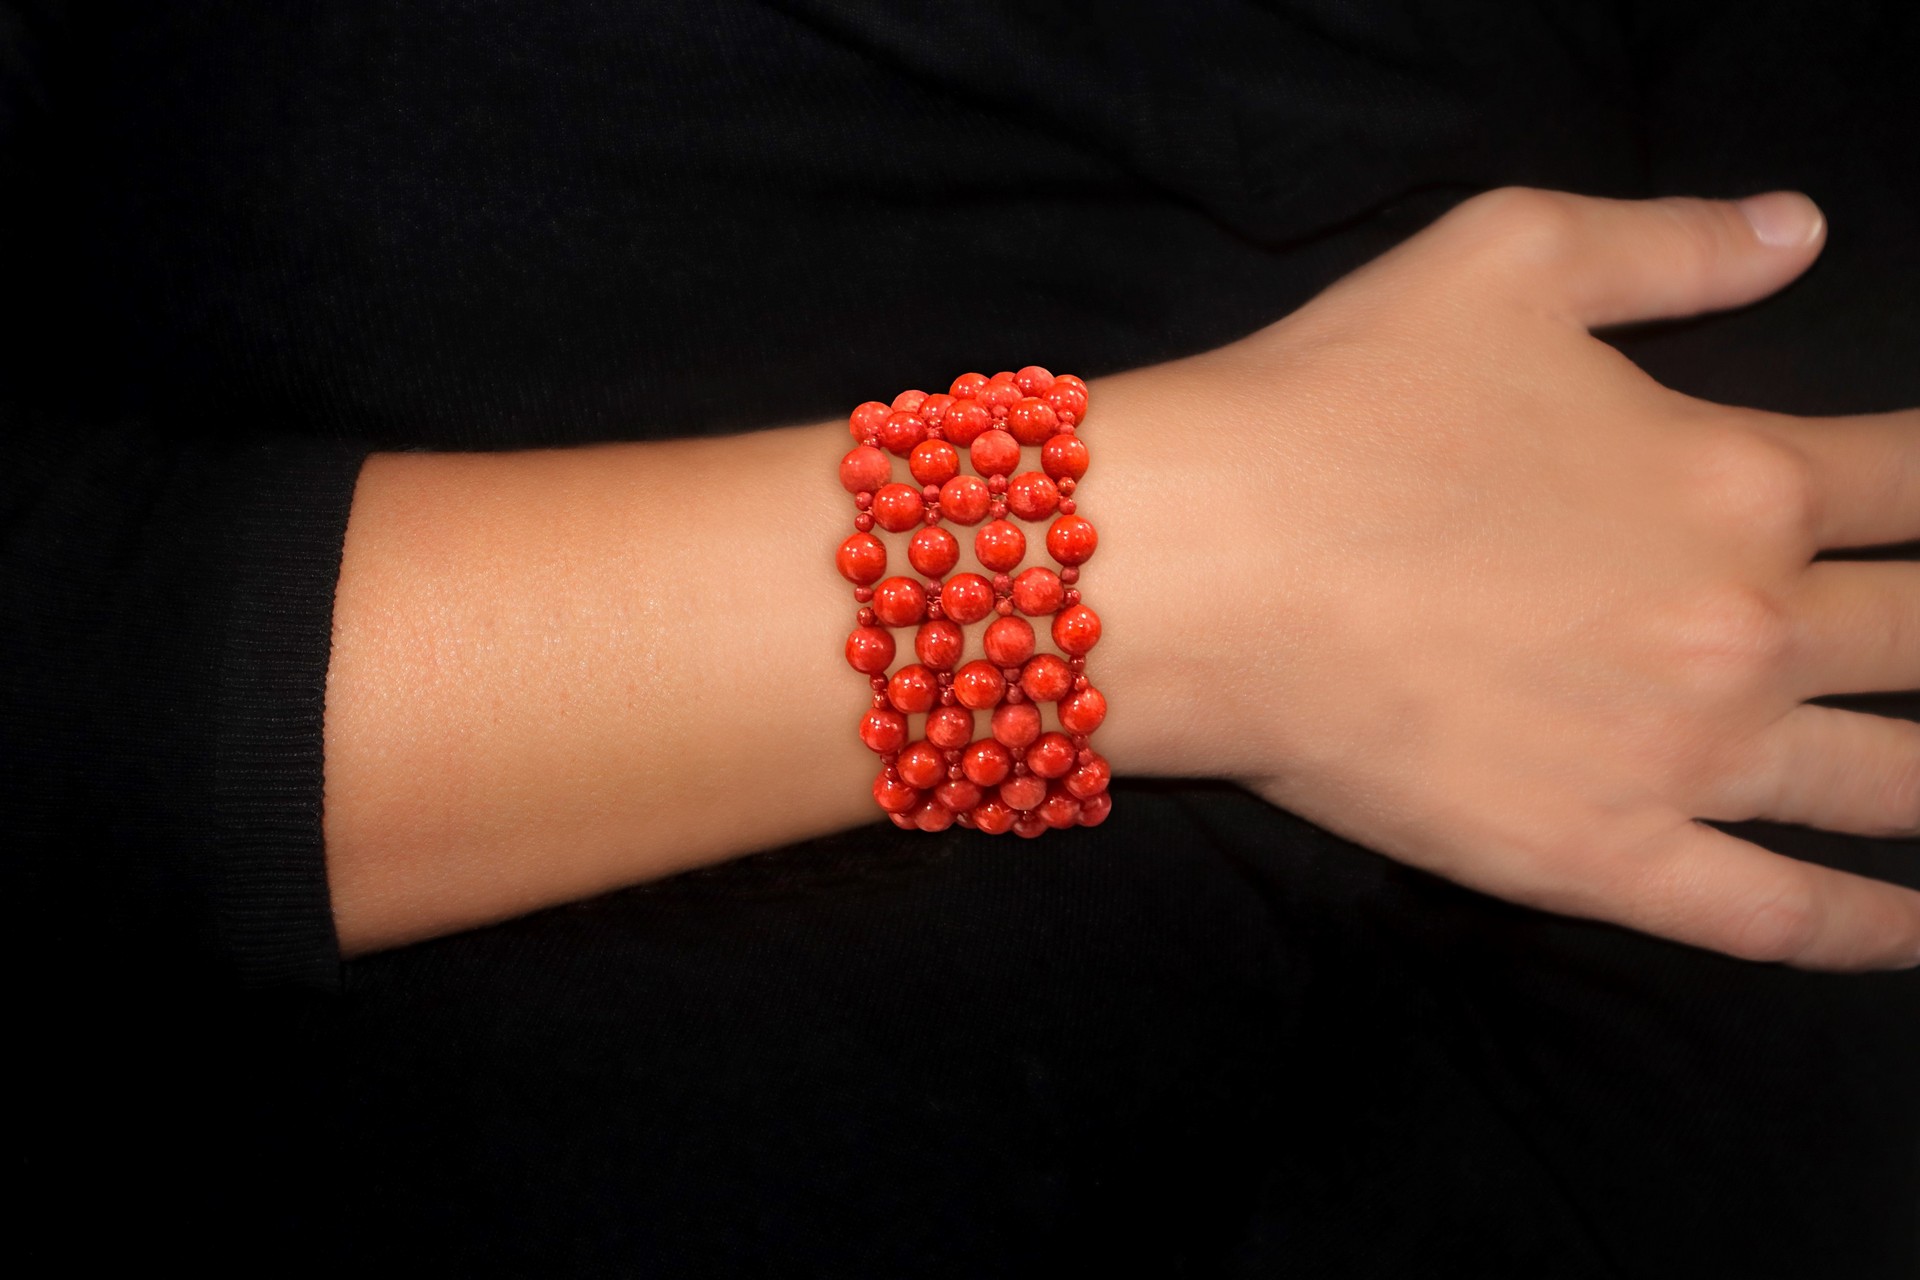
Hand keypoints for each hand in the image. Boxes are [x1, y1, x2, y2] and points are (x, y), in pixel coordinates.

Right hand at [1092, 188, 1919, 969]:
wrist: (1205, 566)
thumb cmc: (1339, 402)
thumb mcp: (1509, 255)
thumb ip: (1674, 244)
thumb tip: (1800, 229)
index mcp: (1742, 475)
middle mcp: (1746, 624)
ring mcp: (1683, 759)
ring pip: (1890, 783)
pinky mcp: (1600, 861)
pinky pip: (1778, 918)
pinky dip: (1869, 931)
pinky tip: (1917, 929)